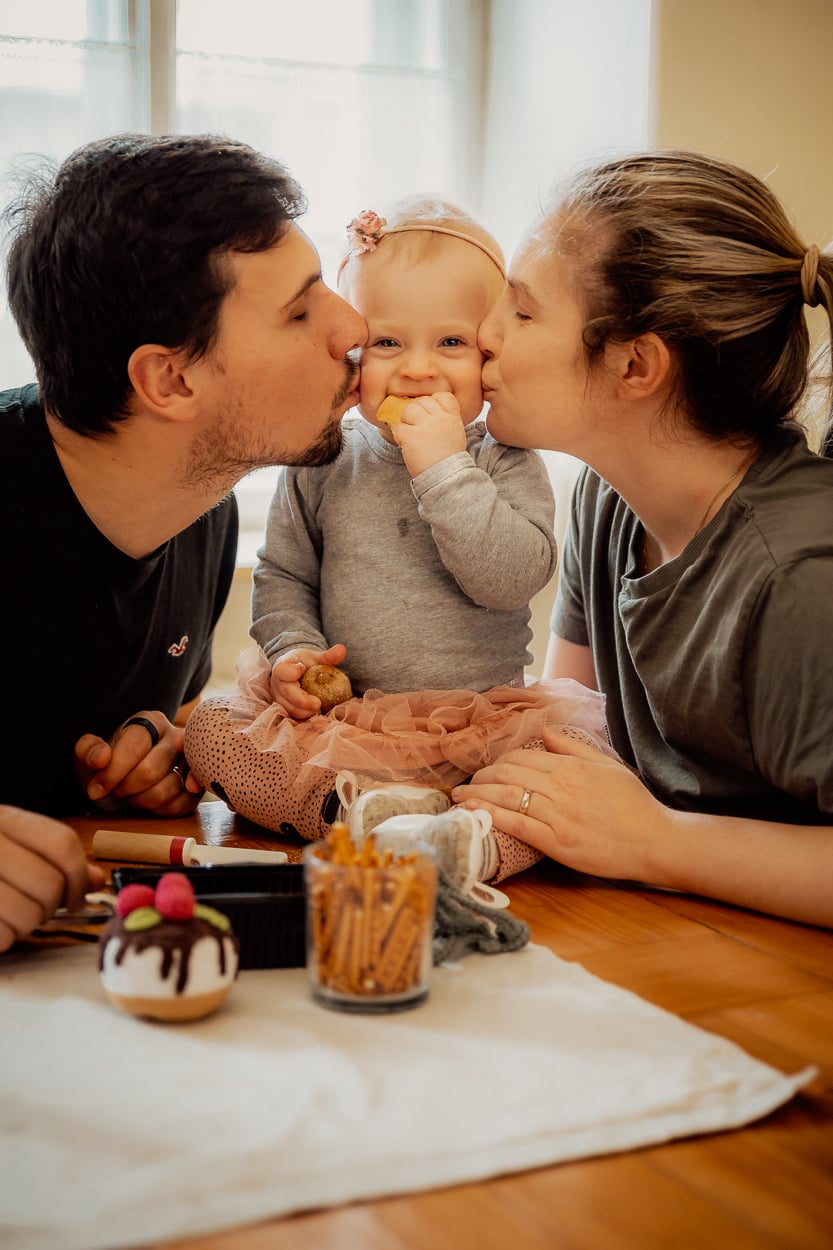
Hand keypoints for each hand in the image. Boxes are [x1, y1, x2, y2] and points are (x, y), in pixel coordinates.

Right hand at [0, 805, 104, 951]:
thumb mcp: (8, 842)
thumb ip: (50, 856)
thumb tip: (96, 878)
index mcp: (2, 819)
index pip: (61, 845)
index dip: (78, 877)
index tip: (77, 897)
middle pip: (48, 884)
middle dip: (51, 907)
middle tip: (36, 909)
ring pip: (27, 915)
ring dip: (24, 926)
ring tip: (8, 915)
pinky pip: (1, 937)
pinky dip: (2, 940)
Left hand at [75, 711, 202, 815]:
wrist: (123, 777)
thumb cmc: (107, 763)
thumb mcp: (88, 753)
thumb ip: (88, 749)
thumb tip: (101, 757)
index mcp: (150, 721)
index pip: (136, 744)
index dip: (113, 771)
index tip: (96, 789)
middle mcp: (176, 736)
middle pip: (151, 770)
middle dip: (126, 788)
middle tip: (116, 791)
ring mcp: (191, 761)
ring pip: (168, 789)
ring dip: (142, 800)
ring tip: (131, 795)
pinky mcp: (197, 786)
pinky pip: (182, 804)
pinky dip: (160, 810)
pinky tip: (148, 803)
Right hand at [269, 643, 347, 718]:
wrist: (294, 674)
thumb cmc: (303, 664)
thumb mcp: (314, 657)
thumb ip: (328, 656)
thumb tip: (342, 649)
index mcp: (282, 667)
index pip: (282, 670)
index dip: (291, 672)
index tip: (302, 669)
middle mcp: (277, 684)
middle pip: (287, 693)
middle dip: (302, 701)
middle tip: (318, 703)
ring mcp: (279, 699)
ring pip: (290, 709)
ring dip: (305, 712)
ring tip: (319, 709)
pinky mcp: (284, 710)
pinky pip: (293, 717)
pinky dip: (305, 718)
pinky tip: (317, 715)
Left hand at [392, 392, 466, 476]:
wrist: (446, 478)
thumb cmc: (448, 458)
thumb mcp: (456, 434)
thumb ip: (446, 420)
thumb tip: (428, 412)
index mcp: (452, 418)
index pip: (443, 396)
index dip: (433, 402)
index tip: (430, 415)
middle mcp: (440, 418)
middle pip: (422, 401)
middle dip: (416, 412)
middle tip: (417, 428)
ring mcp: (425, 426)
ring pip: (408, 410)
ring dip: (406, 422)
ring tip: (411, 436)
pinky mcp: (411, 436)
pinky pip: (398, 428)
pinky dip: (399, 437)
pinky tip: (406, 445)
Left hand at [452, 726, 670, 881]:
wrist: (654, 840)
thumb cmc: (633, 805)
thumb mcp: (607, 765)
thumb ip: (573, 746)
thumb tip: (544, 732)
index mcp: (571, 767)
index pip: (522, 757)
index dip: (498, 762)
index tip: (487, 769)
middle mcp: (560, 787)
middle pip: (507, 775)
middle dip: (481, 777)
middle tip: (465, 783)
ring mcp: (558, 815)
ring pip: (506, 797)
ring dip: (476, 795)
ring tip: (458, 797)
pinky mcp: (557, 842)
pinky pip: (517, 825)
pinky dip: (491, 816)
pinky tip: (473, 813)